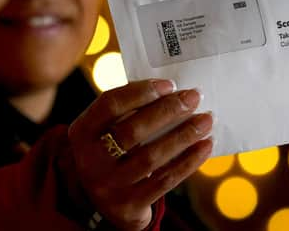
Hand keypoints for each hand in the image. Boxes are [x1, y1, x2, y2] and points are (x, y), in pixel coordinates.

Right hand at [68, 79, 212, 230]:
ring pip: (152, 156)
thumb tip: (171, 91)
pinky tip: (205, 145)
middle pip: (132, 130)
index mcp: (82, 132)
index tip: (169, 84)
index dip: (141, 91)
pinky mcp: (129, 204)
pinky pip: (165, 180)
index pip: (110, 104)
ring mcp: (109, 185)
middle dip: (168, 110)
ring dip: (184, 135)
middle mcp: (90, 160)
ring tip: (206, 120)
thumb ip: (126, 111)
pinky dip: (189, 161)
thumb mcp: (104, 131)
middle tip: (194, 97)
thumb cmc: (111, 151)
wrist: (103, 202)